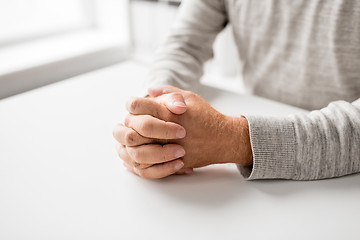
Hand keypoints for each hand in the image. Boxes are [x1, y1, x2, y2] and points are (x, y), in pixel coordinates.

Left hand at [114, 86, 252, 177]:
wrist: (223, 139)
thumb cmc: (206, 117)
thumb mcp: (189, 97)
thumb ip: (167, 92)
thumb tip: (148, 91)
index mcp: (167, 112)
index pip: (135, 106)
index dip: (131, 106)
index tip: (134, 107)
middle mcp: (164, 132)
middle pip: (130, 129)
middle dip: (127, 126)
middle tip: (131, 125)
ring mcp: (167, 150)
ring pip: (134, 151)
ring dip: (128, 146)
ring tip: (131, 141)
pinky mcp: (171, 164)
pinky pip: (146, 168)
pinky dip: (134, 165)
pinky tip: (131, 159)